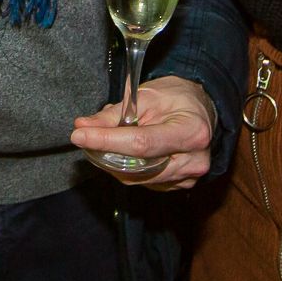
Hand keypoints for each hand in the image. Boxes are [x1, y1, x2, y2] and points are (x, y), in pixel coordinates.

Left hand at [71, 76, 215, 189]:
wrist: (201, 109)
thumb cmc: (177, 98)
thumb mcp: (146, 95)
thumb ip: (114, 114)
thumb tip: (83, 126)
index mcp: (191, 132)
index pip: (142, 144)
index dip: (107, 141)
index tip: (80, 135)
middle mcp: (194, 160)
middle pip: (138, 166)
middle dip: (105, 153)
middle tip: (86, 136)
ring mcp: (188, 177)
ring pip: (137, 179)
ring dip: (114, 162)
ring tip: (109, 140)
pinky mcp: (180, 185)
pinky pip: (145, 183)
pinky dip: (129, 169)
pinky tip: (127, 152)